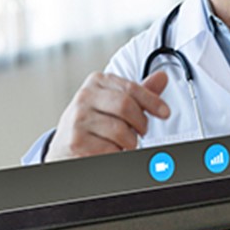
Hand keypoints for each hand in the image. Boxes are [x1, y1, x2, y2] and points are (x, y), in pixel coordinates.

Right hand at [46, 70, 170, 159]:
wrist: (63, 145)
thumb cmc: (94, 122)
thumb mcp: (113, 103)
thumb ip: (138, 93)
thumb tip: (162, 77)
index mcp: (96, 82)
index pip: (131, 88)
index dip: (152, 101)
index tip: (165, 113)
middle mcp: (84, 97)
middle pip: (126, 106)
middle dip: (140, 123)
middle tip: (141, 132)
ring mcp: (78, 120)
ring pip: (121, 131)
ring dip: (129, 142)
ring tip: (122, 142)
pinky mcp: (77, 142)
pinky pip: (111, 149)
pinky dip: (117, 153)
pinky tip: (109, 149)